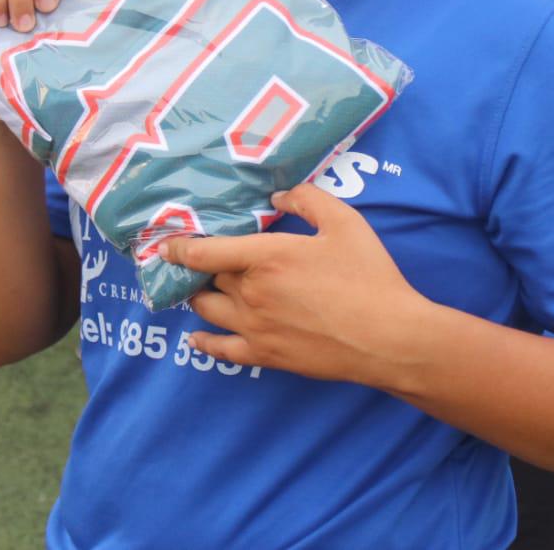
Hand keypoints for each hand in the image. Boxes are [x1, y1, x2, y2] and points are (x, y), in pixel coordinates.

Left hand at [159, 184, 428, 386]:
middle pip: (209, 278)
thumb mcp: (345, 223)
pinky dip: (203, 342)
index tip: (166, 244)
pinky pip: (221, 350)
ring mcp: (255, 327)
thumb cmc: (369, 276)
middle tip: (193, 262)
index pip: (205, 252)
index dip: (179, 247)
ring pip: (208, 310)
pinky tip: (197, 337)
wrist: (387, 336)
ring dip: (197, 298)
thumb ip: (308, 200)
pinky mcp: (266, 355)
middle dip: (198, 269)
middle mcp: (251, 293)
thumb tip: (277, 197)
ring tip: (195, 290)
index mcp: (266, 257)